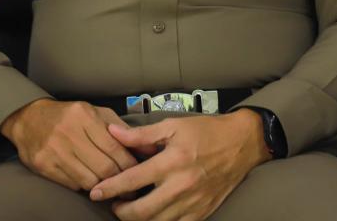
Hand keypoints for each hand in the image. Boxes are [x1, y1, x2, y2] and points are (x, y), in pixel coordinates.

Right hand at [0, 98, 156, 196]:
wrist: (30, 119)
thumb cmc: (70, 116)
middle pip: (103, 166)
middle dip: (120, 179)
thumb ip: (120, 129)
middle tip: (128, 187)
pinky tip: (89, 181)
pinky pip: (73, 184)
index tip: (138, 172)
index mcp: (85, 115)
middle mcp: (69, 132)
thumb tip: (146, 147)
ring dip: (103, 186)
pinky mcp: (44, 166)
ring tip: (111, 186)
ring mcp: (55, 151)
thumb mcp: (96, 112)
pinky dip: (84, 186)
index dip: (129, 163)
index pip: (114, 146)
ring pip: (89, 180)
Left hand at [89, 109, 271, 219]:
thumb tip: (113, 133)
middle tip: (112, 205)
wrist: (241, 144)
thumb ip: (141, 134)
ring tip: (130, 210)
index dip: (110, 188)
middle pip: (142, 211)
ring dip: (138, 220)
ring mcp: (192, 203)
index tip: (96, 191)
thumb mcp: (173, 125)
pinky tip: (153, 217)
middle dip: (121, 211)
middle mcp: (181, 186)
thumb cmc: (205, 131)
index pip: (133, 179)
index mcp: (172, 161)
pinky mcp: (202, 213)